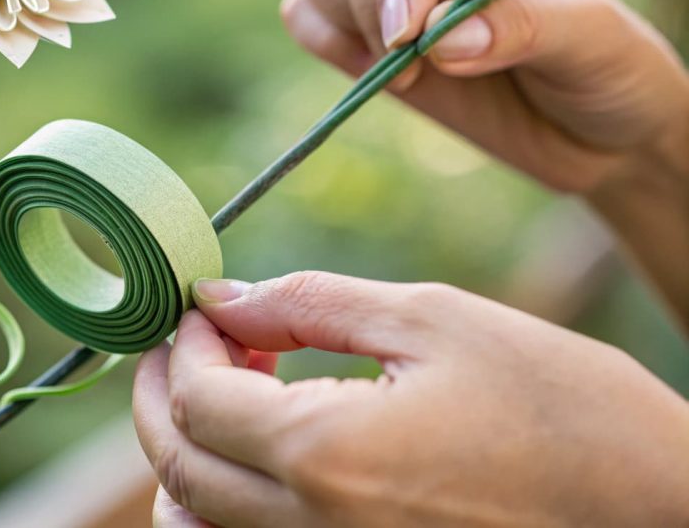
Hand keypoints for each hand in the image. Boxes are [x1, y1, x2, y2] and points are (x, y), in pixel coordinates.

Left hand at [134, 272, 688, 526]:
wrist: (660, 512)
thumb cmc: (563, 405)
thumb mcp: (434, 320)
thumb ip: (308, 302)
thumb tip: (220, 297)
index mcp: (328, 458)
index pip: (199, 400)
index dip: (183, 343)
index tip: (201, 307)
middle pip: (177, 470)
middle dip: (162, 395)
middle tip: (183, 341)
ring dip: (183, 454)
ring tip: (223, 390)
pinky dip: (220, 506)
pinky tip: (259, 452)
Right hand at [277, 0, 688, 318]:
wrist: (591, 135)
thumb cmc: (606, 74)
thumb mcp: (592, 45)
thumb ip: (520, 30)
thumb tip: (437, 39)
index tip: (406, 36)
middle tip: (413, 64)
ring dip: (335, 9)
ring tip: (395, 67)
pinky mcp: (362, 28)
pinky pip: (302, 11)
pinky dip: (322, 39)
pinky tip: (376, 75)